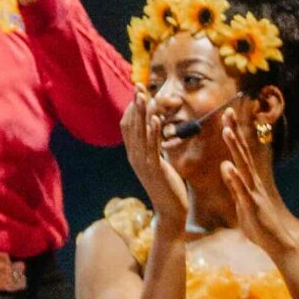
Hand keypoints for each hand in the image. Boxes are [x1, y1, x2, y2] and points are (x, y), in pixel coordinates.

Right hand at [120, 91, 189, 224]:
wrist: (170, 211)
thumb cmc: (167, 187)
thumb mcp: (158, 164)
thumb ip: (154, 149)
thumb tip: (156, 136)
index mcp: (134, 154)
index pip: (128, 126)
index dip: (132, 108)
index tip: (139, 93)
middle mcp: (134, 156)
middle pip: (131, 125)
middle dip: (135, 105)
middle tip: (139, 87)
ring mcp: (142, 162)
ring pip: (139, 133)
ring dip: (143, 113)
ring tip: (146, 97)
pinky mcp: (154, 168)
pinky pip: (152, 146)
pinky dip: (153, 131)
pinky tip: (157, 118)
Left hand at [217, 112, 298, 262]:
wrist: (276, 244)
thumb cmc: (259, 224)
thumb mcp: (241, 201)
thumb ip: (233, 185)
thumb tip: (226, 167)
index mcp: (249, 181)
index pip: (239, 153)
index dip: (233, 136)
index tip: (226, 117)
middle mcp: (253, 182)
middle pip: (242, 152)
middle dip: (234, 132)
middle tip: (227, 111)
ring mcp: (254, 192)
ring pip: (243, 166)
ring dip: (236, 148)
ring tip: (227, 130)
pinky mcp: (252, 205)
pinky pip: (242, 190)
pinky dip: (235, 178)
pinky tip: (228, 166)